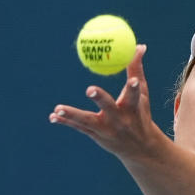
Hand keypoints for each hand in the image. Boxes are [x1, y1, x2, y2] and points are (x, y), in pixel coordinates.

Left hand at [49, 45, 165, 160]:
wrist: (139, 148)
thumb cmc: (140, 114)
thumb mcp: (142, 95)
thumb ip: (137, 70)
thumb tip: (139, 45)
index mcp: (132, 108)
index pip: (134, 95)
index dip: (133, 88)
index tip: (132, 81)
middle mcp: (119, 120)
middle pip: (109, 107)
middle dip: (100, 98)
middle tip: (89, 89)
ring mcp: (106, 129)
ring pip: (87, 121)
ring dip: (72, 114)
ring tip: (57, 108)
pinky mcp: (95, 135)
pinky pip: (78, 127)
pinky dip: (65, 121)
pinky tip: (52, 117)